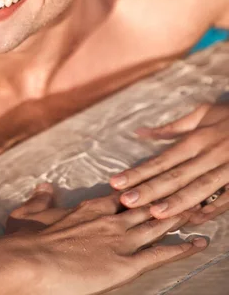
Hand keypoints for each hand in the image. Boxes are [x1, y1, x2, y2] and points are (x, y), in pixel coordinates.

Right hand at [5, 183, 205, 294]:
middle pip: (148, 205)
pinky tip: (198, 244)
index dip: (142, 191)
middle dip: (169, 199)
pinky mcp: (126, 263)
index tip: (156, 184)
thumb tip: (44, 186)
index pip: (125, 195)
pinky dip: (181, 248)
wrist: (31, 259)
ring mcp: (121, 239)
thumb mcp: (29, 213)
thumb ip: (40, 198)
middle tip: (189, 191)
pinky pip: (160, 253)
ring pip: (159, 224)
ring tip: (201, 210)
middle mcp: (111, 218)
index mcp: (92, 207)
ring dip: (181, 217)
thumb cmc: (27, 239)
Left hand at [110, 103, 228, 224]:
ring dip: (175, 202)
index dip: (139, 172)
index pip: (161, 160)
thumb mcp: (201, 114)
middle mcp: (209, 155)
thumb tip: (140, 133)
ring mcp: (227, 171)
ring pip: (198, 189)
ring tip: (153, 213)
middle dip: (149, 190)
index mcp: (197, 139)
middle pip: (175, 176)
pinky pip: (223, 200)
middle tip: (125, 202)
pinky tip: (189, 221)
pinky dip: (207, 211)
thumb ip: (170, 127)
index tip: (117, 182)